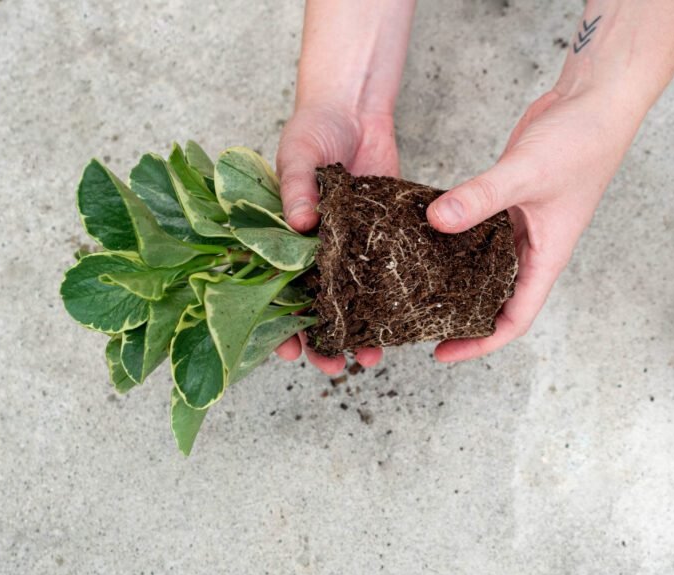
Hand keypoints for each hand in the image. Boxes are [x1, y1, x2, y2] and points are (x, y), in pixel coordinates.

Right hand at [274, 104, 399, 373]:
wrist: (354, 108)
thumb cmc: (312, 129)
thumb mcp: (296, 155)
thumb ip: (294, 187)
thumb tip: (298, 223)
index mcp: (283, 238)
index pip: (273, 291)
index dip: (277, 325)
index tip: (289, 351)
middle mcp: (313, 250)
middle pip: (313, 307)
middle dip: (322, 341)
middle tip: (335, 367)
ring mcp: (347, 247)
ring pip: (350, 300)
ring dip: (358, 331)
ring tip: (371, 356)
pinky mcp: (379, 237)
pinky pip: (382, 275)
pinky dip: (387, 300)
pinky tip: (400, 321)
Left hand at [426, 87, 642, 361]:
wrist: (592, 102)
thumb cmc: (581, 142)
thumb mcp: (526, 174)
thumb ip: (481, 197)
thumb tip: (436, 220)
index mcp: (546, 257)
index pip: (513, 318)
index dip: (479, 341)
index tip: (443, 353)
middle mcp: (531, 248)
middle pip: (494, 298)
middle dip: (461, 316)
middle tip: (418, 322)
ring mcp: (518, 225)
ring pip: (483, 266)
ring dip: (455, 279)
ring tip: (414, 288)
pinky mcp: (505, 203)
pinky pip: (476, 231)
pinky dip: (453, 239)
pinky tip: (424, 238)